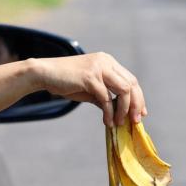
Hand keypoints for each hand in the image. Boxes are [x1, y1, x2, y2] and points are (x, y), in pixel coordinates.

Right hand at [30, 52, 146, 126]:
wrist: (44, 74)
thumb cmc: (66, 82)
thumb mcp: (90, 89)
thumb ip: (104, 96)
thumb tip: (118, 112)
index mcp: (108, 62)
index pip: (131, 80)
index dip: (138, 97)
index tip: (140, 113)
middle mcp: (106, 62)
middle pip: (132, 84)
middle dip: (136, 104)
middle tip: (136, 121)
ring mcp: (99, 67)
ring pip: (123, 90)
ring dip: (124, 109)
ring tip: (120, 123)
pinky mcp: (90, 77)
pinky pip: (106, 98)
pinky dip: (109, 112)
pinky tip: (107, 122)